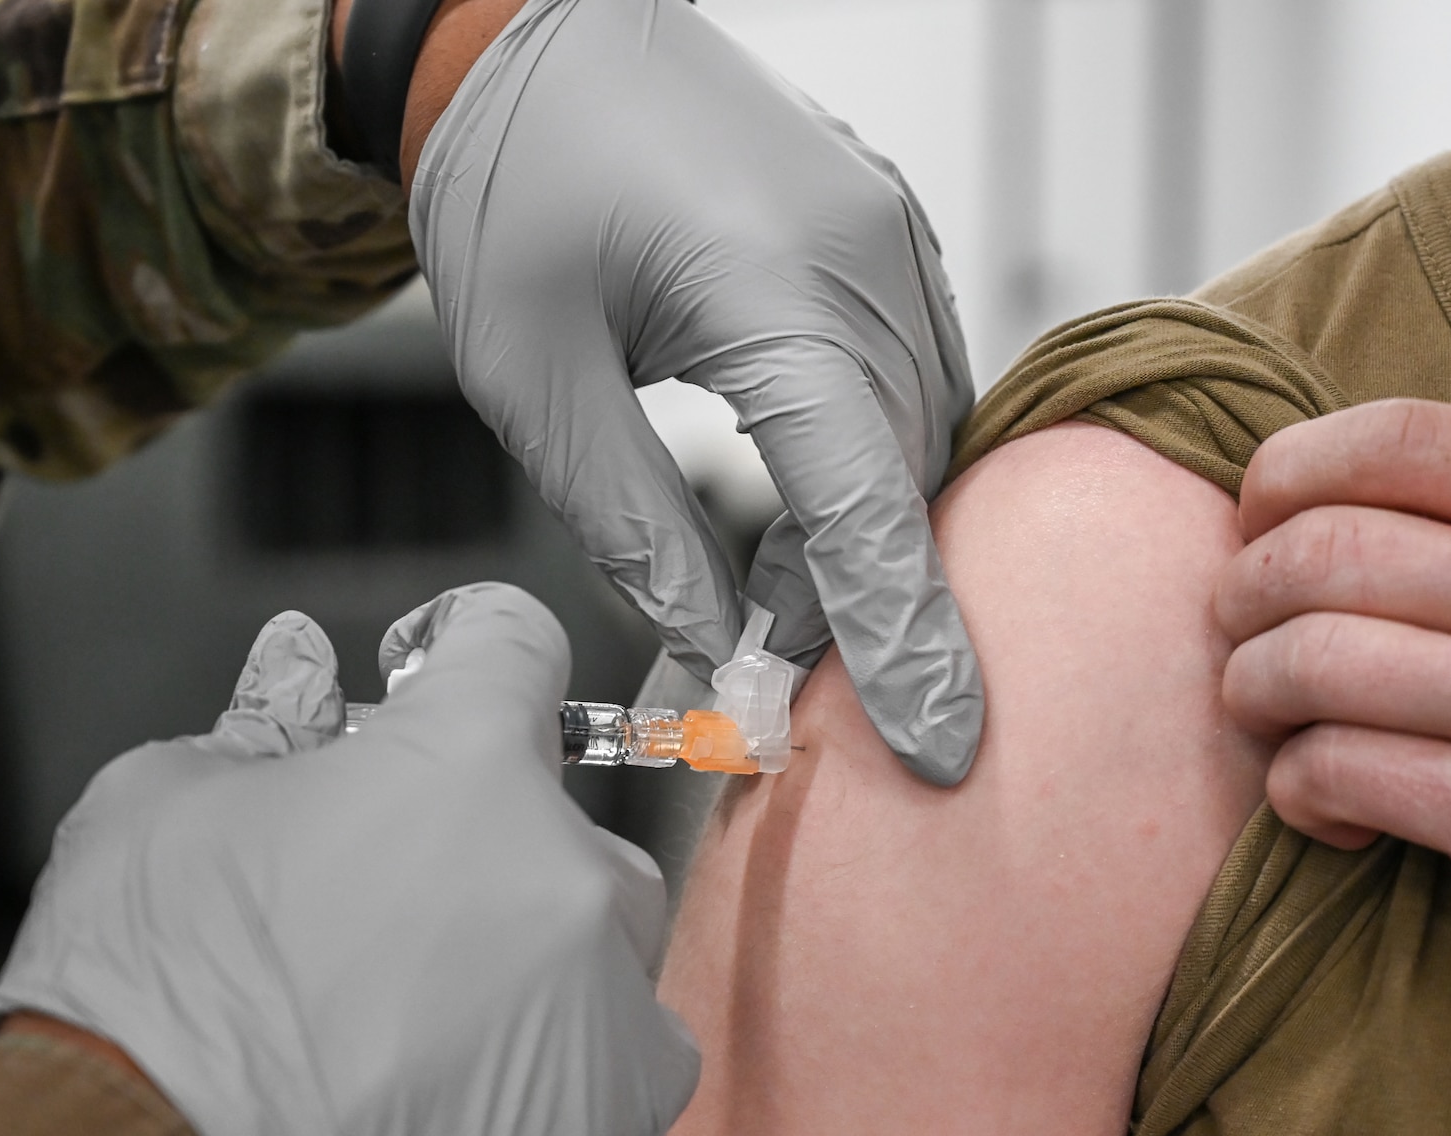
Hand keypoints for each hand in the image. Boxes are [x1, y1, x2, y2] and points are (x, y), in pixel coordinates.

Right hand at [0, 586, 700, 1135]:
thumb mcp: (168, 800)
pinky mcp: (612, 1105)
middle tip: (393, 887)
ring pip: (604, 929)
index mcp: (466, 757)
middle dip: (486, 829)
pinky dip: (578, 1047)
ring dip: (535, 940)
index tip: (434, 674)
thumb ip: (263, 726)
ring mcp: (600, 989)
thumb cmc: (147, 997)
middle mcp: (560, 863)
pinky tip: (484, 1068)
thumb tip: (297, 685)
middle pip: (562, 810)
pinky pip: (638, 1048)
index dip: (460, 646)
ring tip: (419, 998)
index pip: (515, 642)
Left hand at [409, 0, 982, 784]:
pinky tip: (800, 511)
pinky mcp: (880, 226)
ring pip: (920, 432)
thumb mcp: (532, 375)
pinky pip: (911, 372)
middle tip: (771, 682)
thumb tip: (712, 640)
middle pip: (906, 478)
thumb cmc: (508, 186)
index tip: (943, 749)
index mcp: (774, 288)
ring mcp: (887, 230)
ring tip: (766, 601)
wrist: (523, 31)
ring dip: (860, 533)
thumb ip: (630, 521)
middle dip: (859, 600)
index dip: (907, 637)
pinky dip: (868, 461)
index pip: (869, 501)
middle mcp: (864, 255)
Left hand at [1217, 400, 1450, 989]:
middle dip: (1240, 595)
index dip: (1284, 475)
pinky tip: (1333, 809)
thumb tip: (1323, 499)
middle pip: (1321, 552)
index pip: (1395, 437)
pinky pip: (1336, 772)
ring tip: (1276, 720)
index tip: (1260, 524)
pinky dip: (1297, 791)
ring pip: (1308, 660)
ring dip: (1251, 692)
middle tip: (1245, 636)